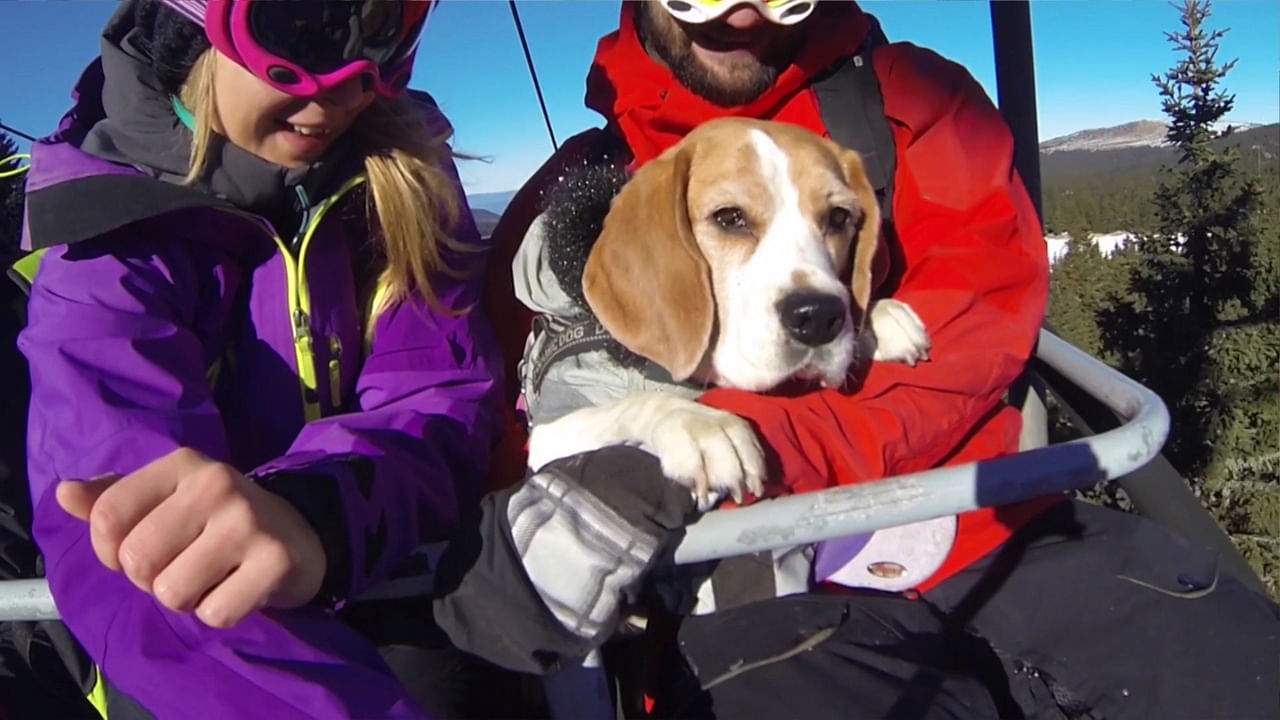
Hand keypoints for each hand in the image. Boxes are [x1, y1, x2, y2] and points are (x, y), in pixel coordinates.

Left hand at [57, 447, 326, 628]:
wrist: (301, 533)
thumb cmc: (218, 519)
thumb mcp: (167, 498)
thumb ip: (112, 498)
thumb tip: (63, 492)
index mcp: (183, 464)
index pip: (108, 516)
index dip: (109, 550)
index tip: (139, 550)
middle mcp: (216, 484)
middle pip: (138, 561)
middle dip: (151, 579)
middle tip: (183, 566)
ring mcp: (248, 521)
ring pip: (172, 592)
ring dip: (186, 599)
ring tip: (211, 578)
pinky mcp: (276, 560)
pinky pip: (215, 614)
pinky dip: (221, 612)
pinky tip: (238, 588)